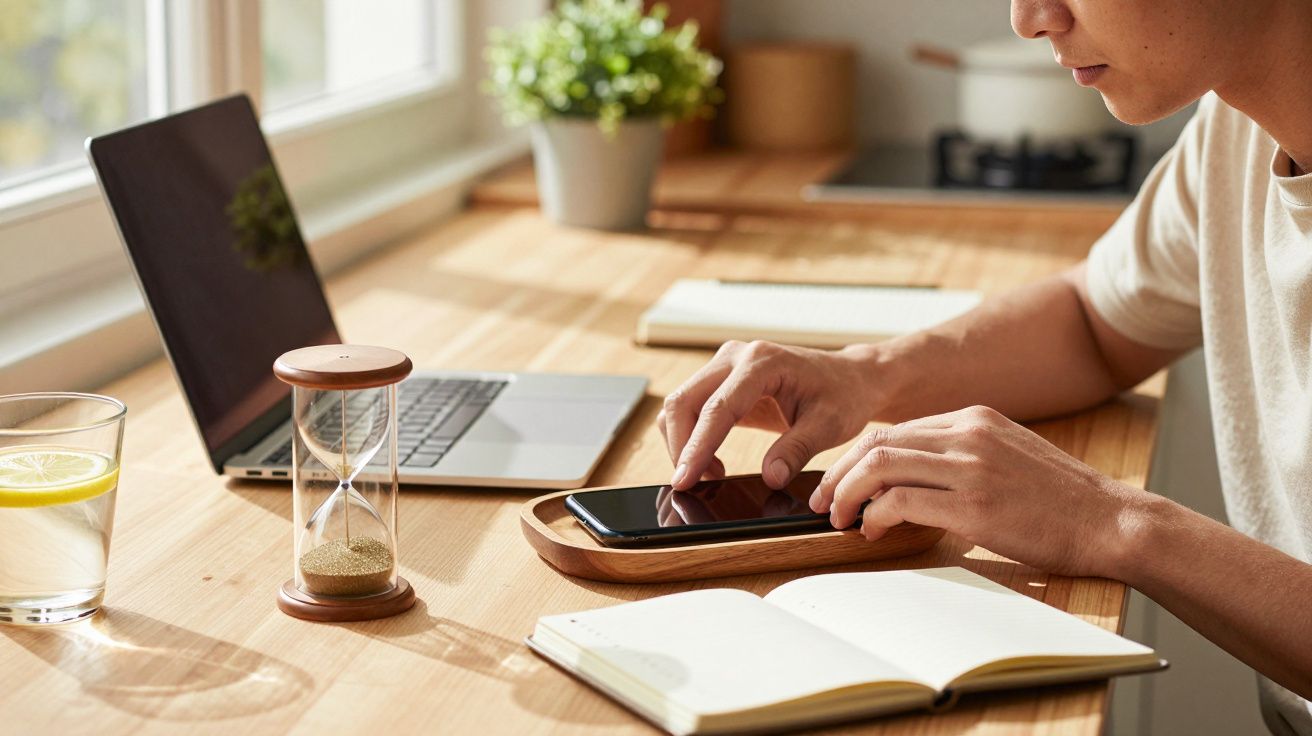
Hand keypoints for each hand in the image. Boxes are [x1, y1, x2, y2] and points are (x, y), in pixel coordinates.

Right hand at [657, 340, 878, 490]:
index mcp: (762, 362)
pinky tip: (712, 462)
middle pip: (684, 402)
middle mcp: (736, 357)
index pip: (717, 408)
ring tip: (710, 475)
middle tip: (691, 485)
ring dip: (683, 443)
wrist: (848, 378)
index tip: (686, 480)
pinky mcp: (721, 380)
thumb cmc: (842, 396)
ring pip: (680, 405)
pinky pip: (690, 408)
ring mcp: (725, 366)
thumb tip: (770, 477)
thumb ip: (797, 450)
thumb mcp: (829, 426)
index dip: (697, 447)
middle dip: (681, 447)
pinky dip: (691, 437)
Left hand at [810, 405, 1144, 577]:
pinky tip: (873, 531)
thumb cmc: (1061, 500)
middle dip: (837, 474)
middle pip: (876, 442)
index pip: (894, 429)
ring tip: (840, 519)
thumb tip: (909, 475)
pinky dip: (874, 516)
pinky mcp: (974, 506)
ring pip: (879, 465)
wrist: (1112, 520)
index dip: (855, 457)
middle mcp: (969, 434)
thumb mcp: (1009, 454)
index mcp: (975, 418)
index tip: (839, 482)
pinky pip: (900, 501)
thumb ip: (963, 453)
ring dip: (847, 494)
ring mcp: (971, 467)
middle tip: (822, 502)